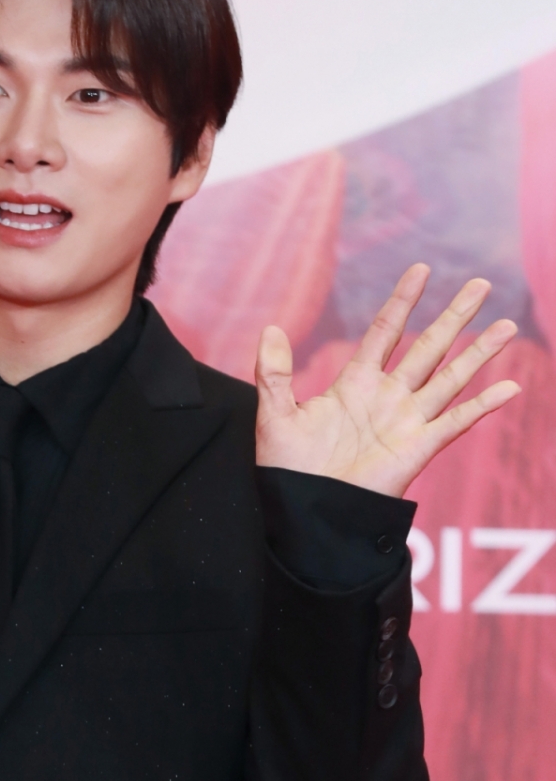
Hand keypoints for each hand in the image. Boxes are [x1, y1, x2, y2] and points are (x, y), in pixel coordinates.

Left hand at [254, 264, 520, 497]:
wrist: (308, 510)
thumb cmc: (290, 469)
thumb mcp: (275, 416)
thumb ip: (274, 373)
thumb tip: (270, 329)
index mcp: (355, 383)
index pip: (386, 331)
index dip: (403, 301)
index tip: (421, 270)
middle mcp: (388, 396)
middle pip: (429, 347)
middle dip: (454, 316)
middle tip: (480, 284)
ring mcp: (407, 420)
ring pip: (450, 378)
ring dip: (479, 353)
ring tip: (506, 327)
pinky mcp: (419, 447)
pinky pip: (457, 421)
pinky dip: (483, 405)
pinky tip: (509, 387)